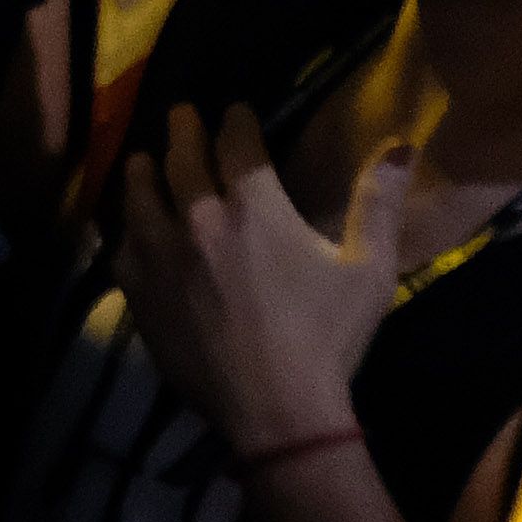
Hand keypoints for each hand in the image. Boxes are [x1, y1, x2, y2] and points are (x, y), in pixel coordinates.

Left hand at [111, 106, 411, 452]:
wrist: (274, 410)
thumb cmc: (327, 339)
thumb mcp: (369, 270)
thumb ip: (378, 203)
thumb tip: (401, 145)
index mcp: (255, 211)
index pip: (238, 146)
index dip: (236, 121)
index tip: (234, 110)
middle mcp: (198, 223)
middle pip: (181, 161)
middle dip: (183, 131)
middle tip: (181, 115)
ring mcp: (161, 261)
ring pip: (139, 199)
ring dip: (141, 172)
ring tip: (141, 160)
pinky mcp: (140, 298)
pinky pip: (120, 250)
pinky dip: (122, 229)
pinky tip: (125, 229)